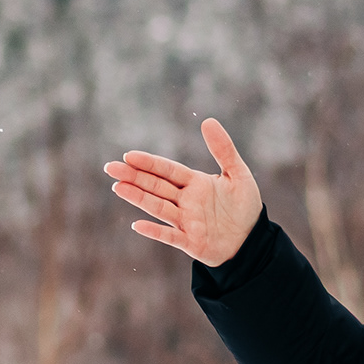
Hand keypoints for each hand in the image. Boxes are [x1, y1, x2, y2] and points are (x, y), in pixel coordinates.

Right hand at [109, 118, 263, 267]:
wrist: (252, 240)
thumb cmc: (244, 207)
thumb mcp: (238, 174)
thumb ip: (224, 149)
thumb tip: (208, 121)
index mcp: (194, 183)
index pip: (167, 170)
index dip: (149, 163)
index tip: (129, 156)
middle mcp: (185, 201)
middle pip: (155, 186)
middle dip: (133, 177)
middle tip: (110, 168)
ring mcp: (186, 222)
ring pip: (158, 207)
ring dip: (138, 198)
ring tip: (117, 188)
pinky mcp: (190, 242)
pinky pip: (170, 237)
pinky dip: (154, 232)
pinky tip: (137, 225)